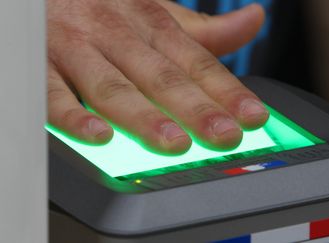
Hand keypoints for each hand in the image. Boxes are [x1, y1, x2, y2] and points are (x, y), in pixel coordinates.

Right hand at [47, 0, 267, 153]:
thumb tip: (252, 20)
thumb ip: (202, 29)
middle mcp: (118, 35)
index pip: (196, 61)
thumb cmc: (104, 6)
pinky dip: (73, 115)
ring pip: (114, 86)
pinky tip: (98, 137)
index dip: (227, 90)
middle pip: (162, 76)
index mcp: (150, 24)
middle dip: (196, 109)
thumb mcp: (155, 11)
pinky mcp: (41, 62)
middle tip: (224, 136)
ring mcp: (78, 48)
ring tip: (173, 142)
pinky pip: (53, 92)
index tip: (253, 116)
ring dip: (144, 116)